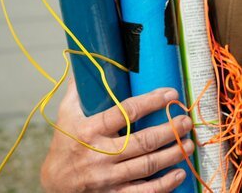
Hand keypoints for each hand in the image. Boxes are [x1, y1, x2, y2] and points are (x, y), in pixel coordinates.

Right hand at [40, 80, 193, 192]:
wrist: (53, 185)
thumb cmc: (64, 145)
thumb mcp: (65, 115)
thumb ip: (78, 90)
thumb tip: (84, 61)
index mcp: (89, 130)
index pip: (125, 112)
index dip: (151, 102)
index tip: (170, 94)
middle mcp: (99, 154)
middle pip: (142, 141)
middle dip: (169, 130)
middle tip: (186, 121)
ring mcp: (107, 178)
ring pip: (147, 165)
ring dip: (172, 154)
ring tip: (189, 143)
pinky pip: (144, 192)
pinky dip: (164, 184)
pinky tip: (179, 173)